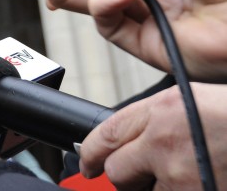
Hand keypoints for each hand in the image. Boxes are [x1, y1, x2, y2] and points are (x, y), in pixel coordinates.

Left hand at [80, 82, 226, 189]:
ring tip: (180, 175)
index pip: (106, 134)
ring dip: (154, 188)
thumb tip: (134, 137)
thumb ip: (156, 117)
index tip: (87, 162)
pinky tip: (196, 183)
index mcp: (162, 109)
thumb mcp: (192, 101)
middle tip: (138, 176)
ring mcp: (179, 175)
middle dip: (123, 175)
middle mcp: (163, 141)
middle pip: (116, 170)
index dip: (90, 153)